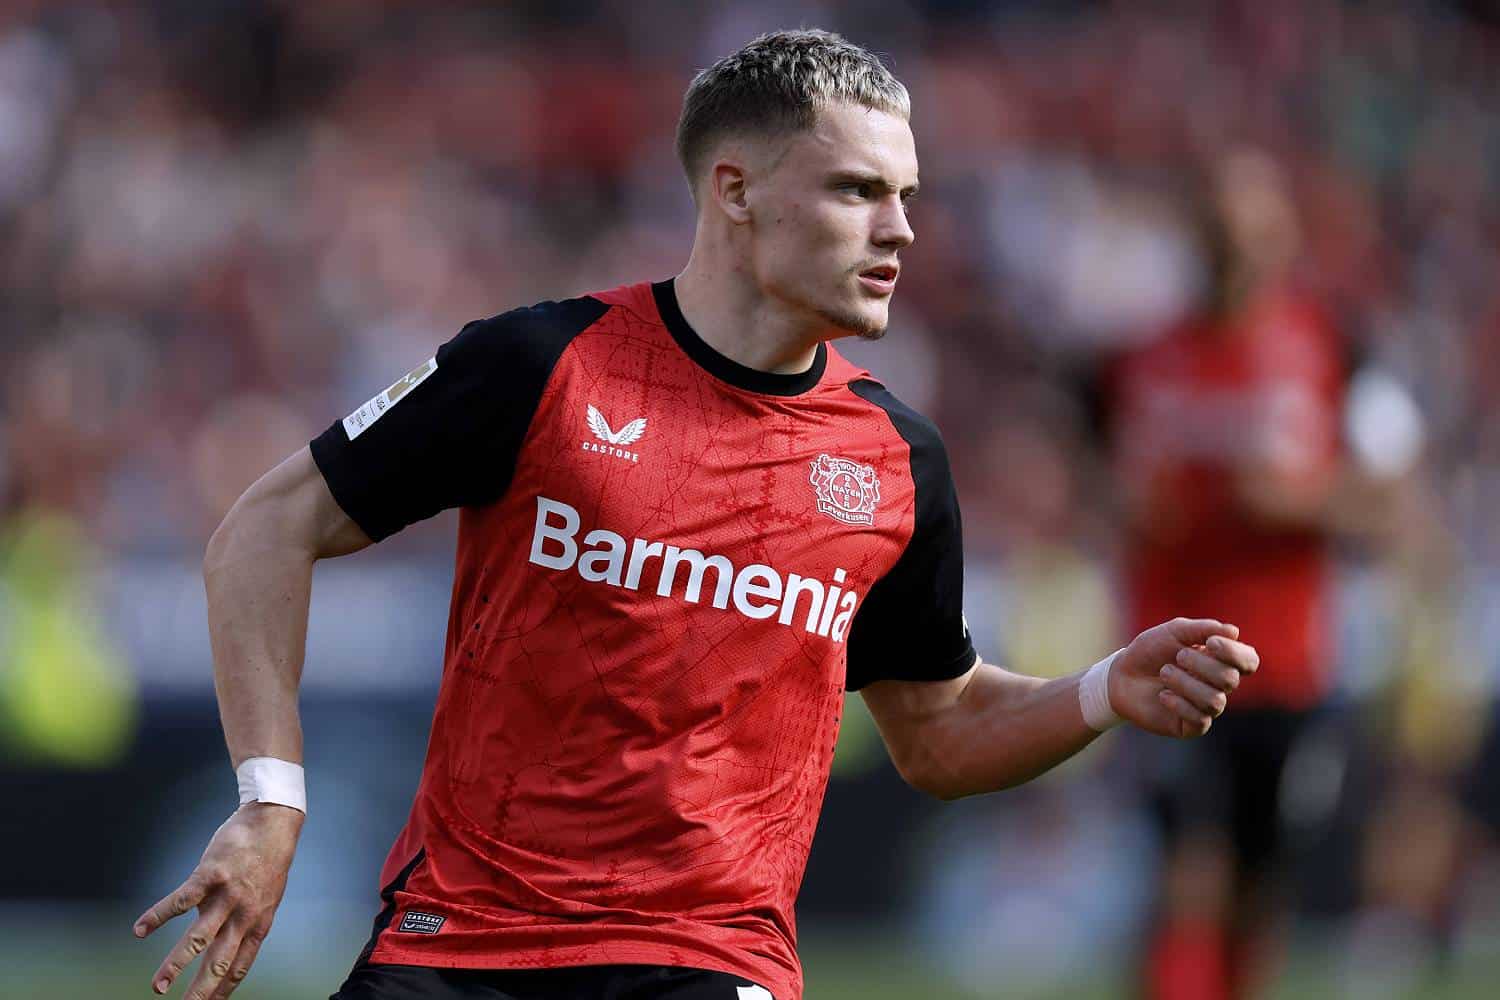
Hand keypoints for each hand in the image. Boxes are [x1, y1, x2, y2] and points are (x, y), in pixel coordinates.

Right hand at [134, 802, 302, 998]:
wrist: (275, 822)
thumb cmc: (268, 860)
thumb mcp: (266, 898)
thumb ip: (246, 921)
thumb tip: (224, 942)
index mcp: (258, 923)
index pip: (239, 966)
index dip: (222, 991)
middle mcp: (244, 914)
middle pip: (220, 962)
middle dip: (200, 991)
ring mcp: (228, 895)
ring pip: (198, 938)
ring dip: (175, 965)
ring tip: (158, 986)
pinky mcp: (211, 875)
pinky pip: (181, 900)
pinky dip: (158, 916)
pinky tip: (140, 929)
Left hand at [1109, 617, 1259, 737]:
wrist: (1120, 675)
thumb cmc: (1150, 651)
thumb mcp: (1173, 632)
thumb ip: (1202, 629)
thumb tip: (1234, 631)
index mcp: (1220, 660)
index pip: (1249, 661)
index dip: (1235, 653)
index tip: (1210, 643)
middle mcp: (1218, 685)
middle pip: (1230, 679)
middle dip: (1201, 665)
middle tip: (1177, 656)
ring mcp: (1206, 707)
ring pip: (1215, 701)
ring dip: (1186, 683)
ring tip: (1165, 673)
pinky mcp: (1191, 726)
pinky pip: (1199, 719)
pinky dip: (1179, 703)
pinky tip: (1163, 695)